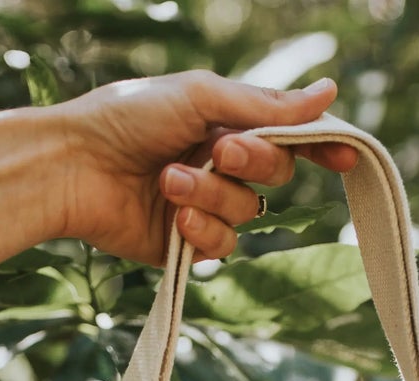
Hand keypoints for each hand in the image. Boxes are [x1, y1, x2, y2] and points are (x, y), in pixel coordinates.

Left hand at [51, 70, 358, 265]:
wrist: (74, 165)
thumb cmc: (128, 117)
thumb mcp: (200, 97)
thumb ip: (264, 104)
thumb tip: (328, 93)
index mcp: (226, 123)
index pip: (287, 137)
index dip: (319, 147)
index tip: (344, 157)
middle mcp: (220, 165)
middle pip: (276, 174)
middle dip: (253, 163)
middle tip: (220, 150)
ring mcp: (204, 207)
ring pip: (247, 214)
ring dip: (212, 196)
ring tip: (168, 180)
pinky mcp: (185, 246)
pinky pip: (221, 249)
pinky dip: (202, 232)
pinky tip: (174, 218)